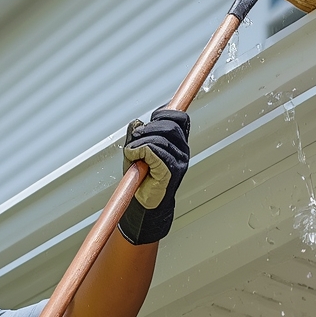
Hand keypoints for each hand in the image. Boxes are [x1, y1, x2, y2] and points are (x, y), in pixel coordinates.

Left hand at [118, 108, 189, 244]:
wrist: (143, 204)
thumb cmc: (141, 178)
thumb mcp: (136, 150)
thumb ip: (136, 134)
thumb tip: (137, 122)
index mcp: (177, 143)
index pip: (180, 118)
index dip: (166, 112)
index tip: (152, 118)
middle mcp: (182, 151)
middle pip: (169, 125)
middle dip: (148, 128)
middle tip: (135, 140)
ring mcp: (179, 161)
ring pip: (160, 138)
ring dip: (140, 142)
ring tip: (133, 153)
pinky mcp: (171, 171)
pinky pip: (154, 152)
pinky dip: (140, 151)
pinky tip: (135, 158)